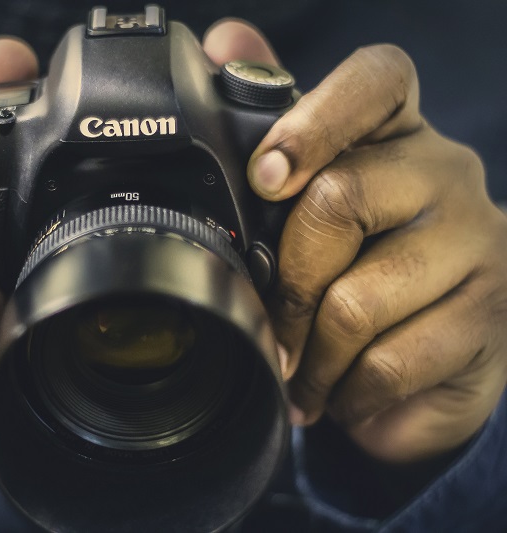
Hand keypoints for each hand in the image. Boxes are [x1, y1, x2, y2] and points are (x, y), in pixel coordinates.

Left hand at [205, 20, 506, 462]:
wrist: (442, 347)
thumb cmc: (365, 260)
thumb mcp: (318, 193)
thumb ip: (275, 122)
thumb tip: (224, 39)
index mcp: (395, 134)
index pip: (376, 82)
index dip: (314, 121)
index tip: (267, 176)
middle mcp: (443, 175)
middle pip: (339, 201)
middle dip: (286, 280)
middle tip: (271, 320)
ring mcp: (475, 246)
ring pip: (356, 301)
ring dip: (310, 352)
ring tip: (301, 368)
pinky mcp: (487, 319)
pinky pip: (388, 362)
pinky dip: (347, 389)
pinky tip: (344, 390)